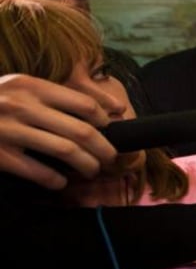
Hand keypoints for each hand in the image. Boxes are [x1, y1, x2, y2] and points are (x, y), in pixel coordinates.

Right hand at [0, 74, 114, 188]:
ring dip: (88, 165)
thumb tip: (112, 108)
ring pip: (67, 152)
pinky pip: (40, 172)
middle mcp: (21, 106)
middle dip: (105, 148)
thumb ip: (57, 96)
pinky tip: (61, 182)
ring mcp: (9, 131)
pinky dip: (57, 180)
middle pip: (82, 131)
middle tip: (110, 157)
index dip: (105, 121)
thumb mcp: (19, 88)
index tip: (111, 130)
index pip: (84, 104)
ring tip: (92, 170)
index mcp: (30, 86)